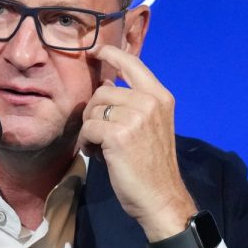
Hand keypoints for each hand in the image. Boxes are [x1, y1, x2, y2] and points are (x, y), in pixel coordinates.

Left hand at [79, 45, 197, 242]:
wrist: (160, 198)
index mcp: (160, 97)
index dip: (111, 54)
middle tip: (99, 134)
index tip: (96, 49)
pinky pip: (88, 128)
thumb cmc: (152, 165)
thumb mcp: (151, 125)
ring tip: (100, 146)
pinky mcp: (118, 135)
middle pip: (103, 91)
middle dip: (94, 112)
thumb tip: (105, 84)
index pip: (133, 63)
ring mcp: (135, 117)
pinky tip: (97, 154)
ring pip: (93, 110)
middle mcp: (150, 102)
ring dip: (89, 129)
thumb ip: (134, 102)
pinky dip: (86, 142)